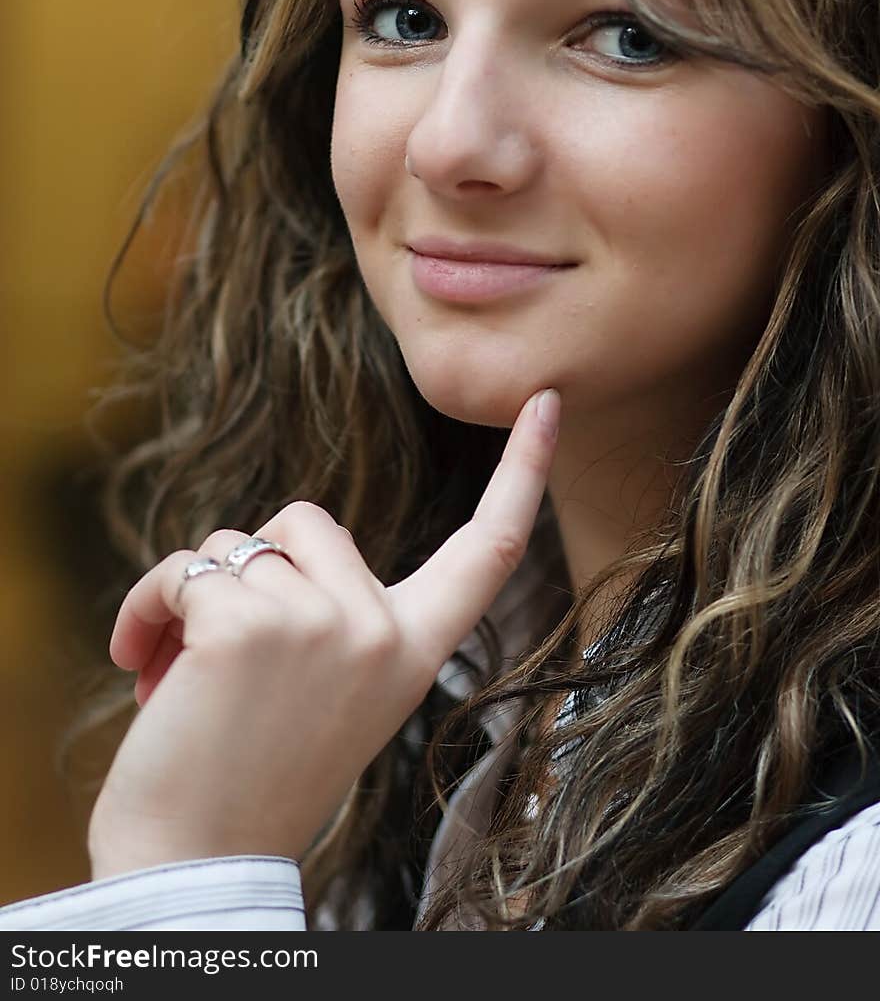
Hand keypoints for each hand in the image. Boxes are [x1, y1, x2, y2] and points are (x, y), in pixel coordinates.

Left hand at [87, 387, 560, 877]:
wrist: (194, 862)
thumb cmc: (251, 775)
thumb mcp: (330, 688)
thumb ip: (334, 611)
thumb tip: (276, 541)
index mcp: (412, 652)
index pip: (488, 552)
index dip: (522, 471)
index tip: (545, 402)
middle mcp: (380, 632)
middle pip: (308, 521)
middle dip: (253, 566)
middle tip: (228, 652)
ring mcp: (320, 625)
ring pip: (240, 544)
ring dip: (195, 593)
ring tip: (183, 671)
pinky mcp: (246, 624)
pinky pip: (186, 569)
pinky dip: (148, 605)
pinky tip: (142, 659)